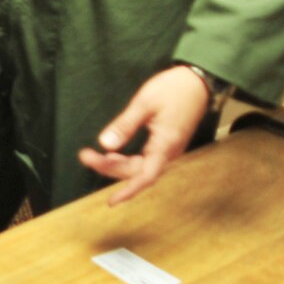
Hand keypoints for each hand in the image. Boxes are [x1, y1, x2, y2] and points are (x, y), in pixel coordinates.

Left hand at [78, 67, 211, 205]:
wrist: (198, 81)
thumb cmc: (173, 89)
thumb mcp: (144, 103)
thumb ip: (125, 125)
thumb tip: (105, 143)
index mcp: (165, 145)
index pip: (145, 176)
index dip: (128, 191)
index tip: (111, 201)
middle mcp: (169, 152)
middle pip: (137, 171)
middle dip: (110, 167)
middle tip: (85, 156)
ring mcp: (169, 149)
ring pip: (141, 166)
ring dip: (118, 164)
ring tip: (94, 156)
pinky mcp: (167, 144)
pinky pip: (146, 159)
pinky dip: (128, 159)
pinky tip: (115, 154)